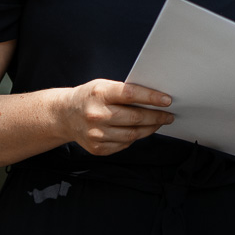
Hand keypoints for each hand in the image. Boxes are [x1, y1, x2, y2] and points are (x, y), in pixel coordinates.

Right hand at [56, 79, 173, 155]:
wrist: (65, 115)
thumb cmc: (90, 97)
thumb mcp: (103, 86)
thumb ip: (125, 92)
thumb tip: (155, 100)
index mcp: (100, 94)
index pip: (130, 95)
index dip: (151, 97)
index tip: (168, 100)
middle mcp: (96, 114)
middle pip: (135, 118)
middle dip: (156, 117)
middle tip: (169, 115)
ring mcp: (95, 134)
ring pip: (132, 134)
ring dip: (150, 129)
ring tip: (159, 123)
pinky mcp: (97, 148)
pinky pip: (124, 144)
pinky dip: (135, 138)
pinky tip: (140, 131)